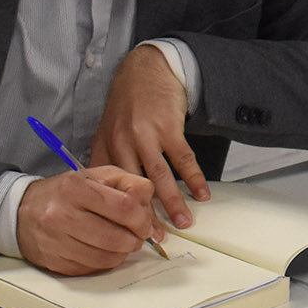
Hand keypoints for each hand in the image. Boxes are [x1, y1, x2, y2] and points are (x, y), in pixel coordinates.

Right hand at [16, 167, 162, 275]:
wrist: (22, 212)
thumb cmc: (65, 192)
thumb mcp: (95, 175)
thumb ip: (126, 182)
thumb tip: (147, 198)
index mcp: (75, 188)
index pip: (124, 206)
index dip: (142, 218)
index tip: (144, 223)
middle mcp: (62, 215)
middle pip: (116, 237)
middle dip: (135, 239)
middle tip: (138, 236)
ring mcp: (56, 241)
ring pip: (106, 257)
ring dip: (123, 253)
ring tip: (123, 243)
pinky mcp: (54, 262)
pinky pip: (92, 268)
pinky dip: (106, 262)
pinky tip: (105, 251)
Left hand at [91, 45, 210, 230]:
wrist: (146, 69)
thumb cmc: (128, 103)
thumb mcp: (108, 128)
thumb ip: (108, 158)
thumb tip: (108, 193)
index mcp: (105, 146)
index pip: (109, 187)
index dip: (118, 212)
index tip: (128, 233)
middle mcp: (122, 142)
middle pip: (132, 188)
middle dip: (145, 216)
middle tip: (156, 238)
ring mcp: (145, 135)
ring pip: (159, 177)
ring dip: (173, 202)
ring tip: (184, 222)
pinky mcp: (168, 127)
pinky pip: (183, 159)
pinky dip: (194, 179)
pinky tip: (202, 193)